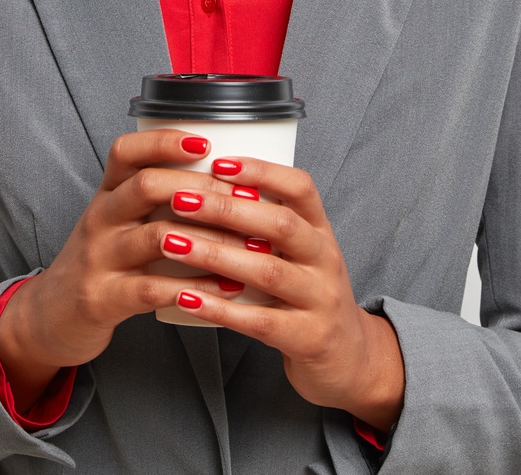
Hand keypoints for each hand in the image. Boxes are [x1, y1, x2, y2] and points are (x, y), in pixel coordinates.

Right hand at [0, 129, 245, 406]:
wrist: (50, 317)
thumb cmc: (101, 264)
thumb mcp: (117, 223)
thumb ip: (155, 202)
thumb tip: (226, 181)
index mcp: (106, 195)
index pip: (126, 152)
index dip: (164, 141)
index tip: (206, 142)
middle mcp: (99, 219)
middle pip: (145, 186)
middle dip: (201, 188)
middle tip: (245, 199)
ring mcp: (98, 259)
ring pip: (156, 237)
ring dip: (209, 239)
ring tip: (249, 246)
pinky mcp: (101, 298)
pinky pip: (152, 288)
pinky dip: (194, 287)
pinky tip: (225, 288)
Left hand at [151, 155, 405, 431]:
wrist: (348, 358)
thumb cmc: (307, 296)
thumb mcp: (299, 254)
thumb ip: (265, 226)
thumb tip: (204, 186)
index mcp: (321, 231)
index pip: (301, 188)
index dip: (262, 171)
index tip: (218, 162)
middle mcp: (325, 259)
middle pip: (280, 225)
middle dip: (227, 209)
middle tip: (180, 198)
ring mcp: (321, 300)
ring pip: (268, 271)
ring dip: (215, 255)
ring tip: (172, 243)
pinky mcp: (308, 338)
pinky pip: (261, 322)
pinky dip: (221, 308)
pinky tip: (187, 298)